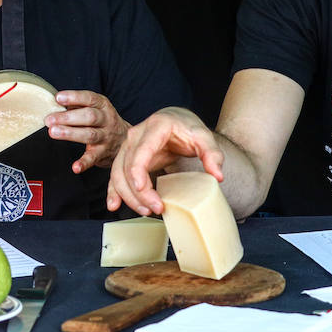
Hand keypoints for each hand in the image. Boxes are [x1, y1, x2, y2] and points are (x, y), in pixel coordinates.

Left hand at [45, 90, 128, 173]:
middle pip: (89, 117)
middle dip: (68, 117)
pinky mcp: (103, 153)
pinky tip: (75, 167)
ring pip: (90, 135)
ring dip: (70, 134)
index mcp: (103, 105)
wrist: (124, 139)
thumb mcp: (95, 108)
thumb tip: (53, 105)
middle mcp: (107, 120)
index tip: (58, 98)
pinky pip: (93, 158)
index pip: (89, 98)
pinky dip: (84, 163)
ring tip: (53, 132)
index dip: (74, 97)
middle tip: (49, 120)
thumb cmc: (102, 121)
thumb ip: (77, 106)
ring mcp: (106, 137)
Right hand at [107, 108, 225, 215]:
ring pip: (118, 173)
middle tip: (156, 208)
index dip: (138, 172)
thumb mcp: (204, 137)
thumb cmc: (188, 128)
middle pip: (127, 166)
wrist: (176, 121)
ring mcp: (128, 145)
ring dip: (128, 195)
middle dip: (138, 192)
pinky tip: (113, 205)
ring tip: (146, 210)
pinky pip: (115, 175)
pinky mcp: (126, 157)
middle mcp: (136, 135)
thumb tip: (217, 176)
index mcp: (155, 127)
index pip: (141, 151)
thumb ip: (212, 154)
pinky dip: (113, 191)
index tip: (143, 189)